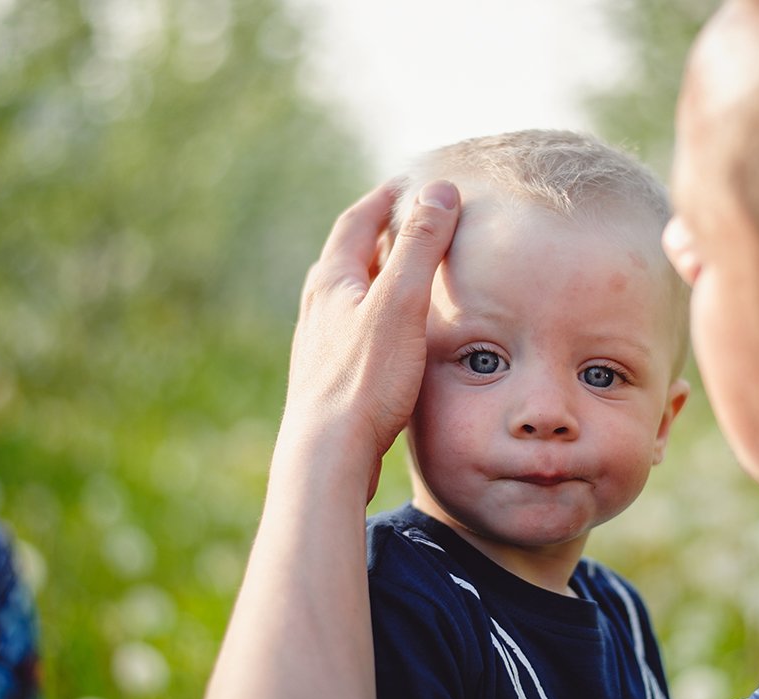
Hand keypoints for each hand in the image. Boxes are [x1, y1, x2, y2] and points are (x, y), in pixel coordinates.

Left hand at [280, 179, 460, 498]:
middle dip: (380, 234)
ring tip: (406, 276)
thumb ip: (421, 246)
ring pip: (350, 298)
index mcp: (331, 283)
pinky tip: (394, 339)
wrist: (328, 455)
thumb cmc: (365, 381)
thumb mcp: (401, 304)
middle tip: (412, 222)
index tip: (411, 183)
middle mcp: (318, 310)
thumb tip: (440, 191)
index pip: (357, 222)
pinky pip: (355, 332)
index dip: (385, 198)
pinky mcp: (330, 379)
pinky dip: (378, 318)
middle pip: (348, 257)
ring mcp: (320, 346)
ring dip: (378, 278)